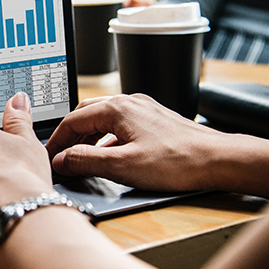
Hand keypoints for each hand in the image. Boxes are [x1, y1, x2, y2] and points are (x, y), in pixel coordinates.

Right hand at [46, 94, 224, 191]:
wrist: (219, 160)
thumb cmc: (178, 161)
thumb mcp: (122, 166)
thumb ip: (85, 161)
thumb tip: (61, 160)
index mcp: (116, 108)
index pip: (72, 120)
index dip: (56, 141)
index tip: (49, 158)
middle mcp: (129, 102)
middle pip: (86, 114)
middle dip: (70, 135)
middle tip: (61, 156)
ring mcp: (143, 109)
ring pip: (103, 118)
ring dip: (87, 136)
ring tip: (80, 156)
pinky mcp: (154, 120)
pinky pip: (119, 124)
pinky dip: (106, 138)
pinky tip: (109, 155)